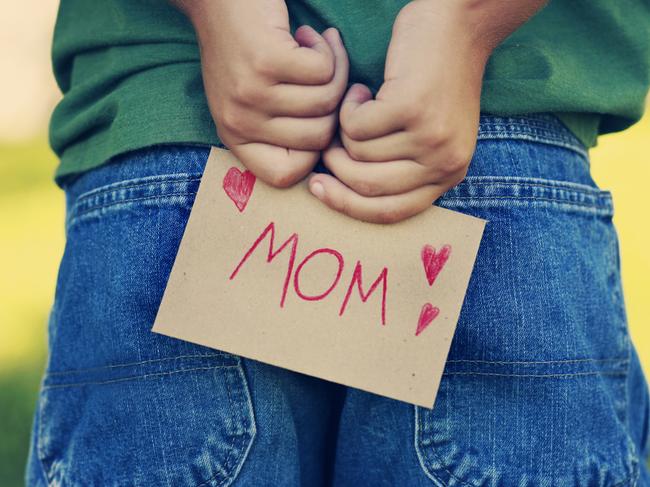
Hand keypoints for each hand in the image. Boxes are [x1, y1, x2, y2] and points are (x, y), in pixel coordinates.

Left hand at [177, 0, 348, 186]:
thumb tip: (332, 148)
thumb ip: (279, 130)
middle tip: (323, 75)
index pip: (284, 176)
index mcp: (234, 137)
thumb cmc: (243, 47)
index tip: (317, 118)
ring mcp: (251, 92)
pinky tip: (308, 36)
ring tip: (314, 50)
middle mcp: (239, 121)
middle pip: (318, 138)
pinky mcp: (266, 60)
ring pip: (326, 101)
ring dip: (334, 70)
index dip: (313, 153)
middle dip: (332, 104)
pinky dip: (328, 50)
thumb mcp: (250, 100)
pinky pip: (324, 71)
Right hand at [308, 0, 545, 222]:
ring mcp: (429, 136)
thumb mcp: (428, 136)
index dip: (347, 205)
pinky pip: (355, 125)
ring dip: (345, 129)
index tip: (319, 189)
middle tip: (329, 142)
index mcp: (447, 175)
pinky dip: (349, 106)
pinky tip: (362, 91)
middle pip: (368, 188)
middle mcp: (443, 163)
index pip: (390, 212)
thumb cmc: (435, 82)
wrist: (457, 28)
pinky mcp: (412, 108)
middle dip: (336, 167)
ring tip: (360, 107)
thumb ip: (402, 168)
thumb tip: (345, 191)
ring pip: (357, 153)